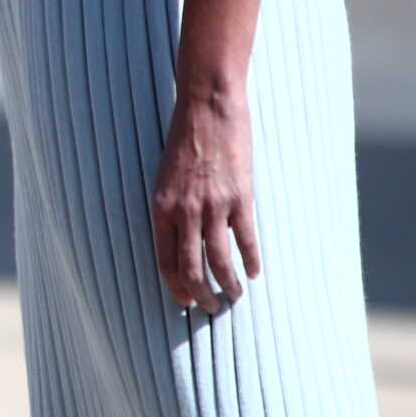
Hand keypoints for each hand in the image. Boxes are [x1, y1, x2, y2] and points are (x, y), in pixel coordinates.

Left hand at [150, 87, 260, 313]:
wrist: (207, 108)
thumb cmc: (183, 140)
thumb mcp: (165, 177)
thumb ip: (172, 208)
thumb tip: (182, 238)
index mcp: (160, 207)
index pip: (165, 260)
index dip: (176, 286)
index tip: (184, 301)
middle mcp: (184, 212)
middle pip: (191, 269)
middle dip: (202, 295)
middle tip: (211, 308)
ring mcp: (213, 207)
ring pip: (219, 262)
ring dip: (228, 286)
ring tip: (234, 297)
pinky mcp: (240, 199)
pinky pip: (246, 241)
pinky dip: (251, 261)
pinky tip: (255, 273)